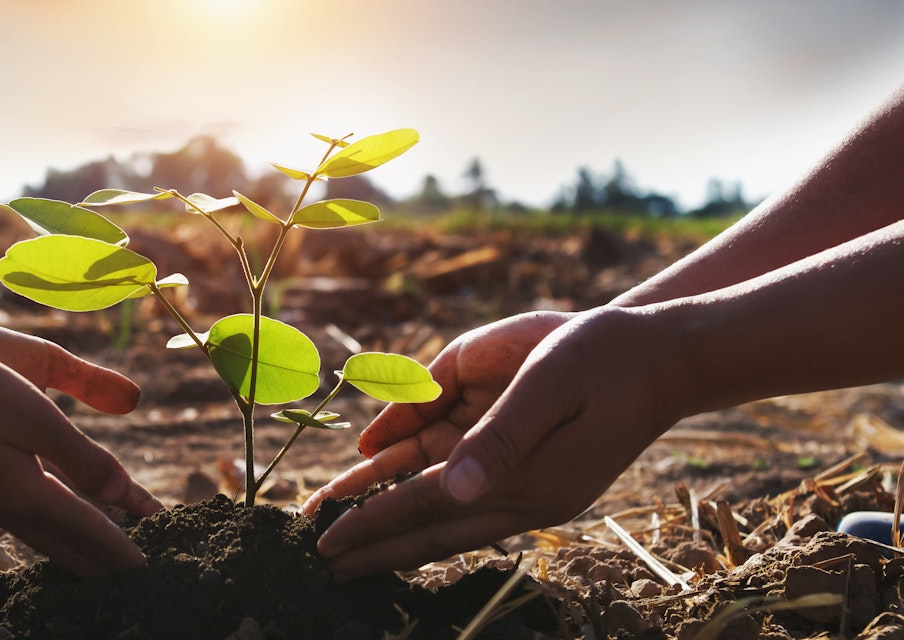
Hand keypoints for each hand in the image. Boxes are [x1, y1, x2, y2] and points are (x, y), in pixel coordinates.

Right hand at [0, 332, 158, 577]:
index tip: (155, 573)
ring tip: (115, 556)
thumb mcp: (35, 416)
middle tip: (143, 574)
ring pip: (51, 540)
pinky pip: (34, 524)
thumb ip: (82, 458)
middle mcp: (10, 509)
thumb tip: (124, 495)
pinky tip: (68, 523)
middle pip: (72, 550)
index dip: (126, 552)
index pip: (93, 535)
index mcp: (28, 495)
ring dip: (86, 549)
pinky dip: (62, 532)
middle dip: (109, 562)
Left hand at [307, 307, 692, 579]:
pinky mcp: (534, 479)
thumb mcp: (551, 382)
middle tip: (319, 562)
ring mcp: (528, 491)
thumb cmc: (604, 359)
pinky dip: (427, 504)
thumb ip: (500, 435)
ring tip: (343, 538)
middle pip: (429, 529)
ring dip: (393, 527)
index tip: (326, 542)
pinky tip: (402, 506)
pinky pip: (467, 498)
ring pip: (443, 517)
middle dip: (372, 544)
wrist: (664, 359)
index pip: (425, 506)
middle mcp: (519, 495)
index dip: (372, 523)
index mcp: (521, 479)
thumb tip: (453, 487)